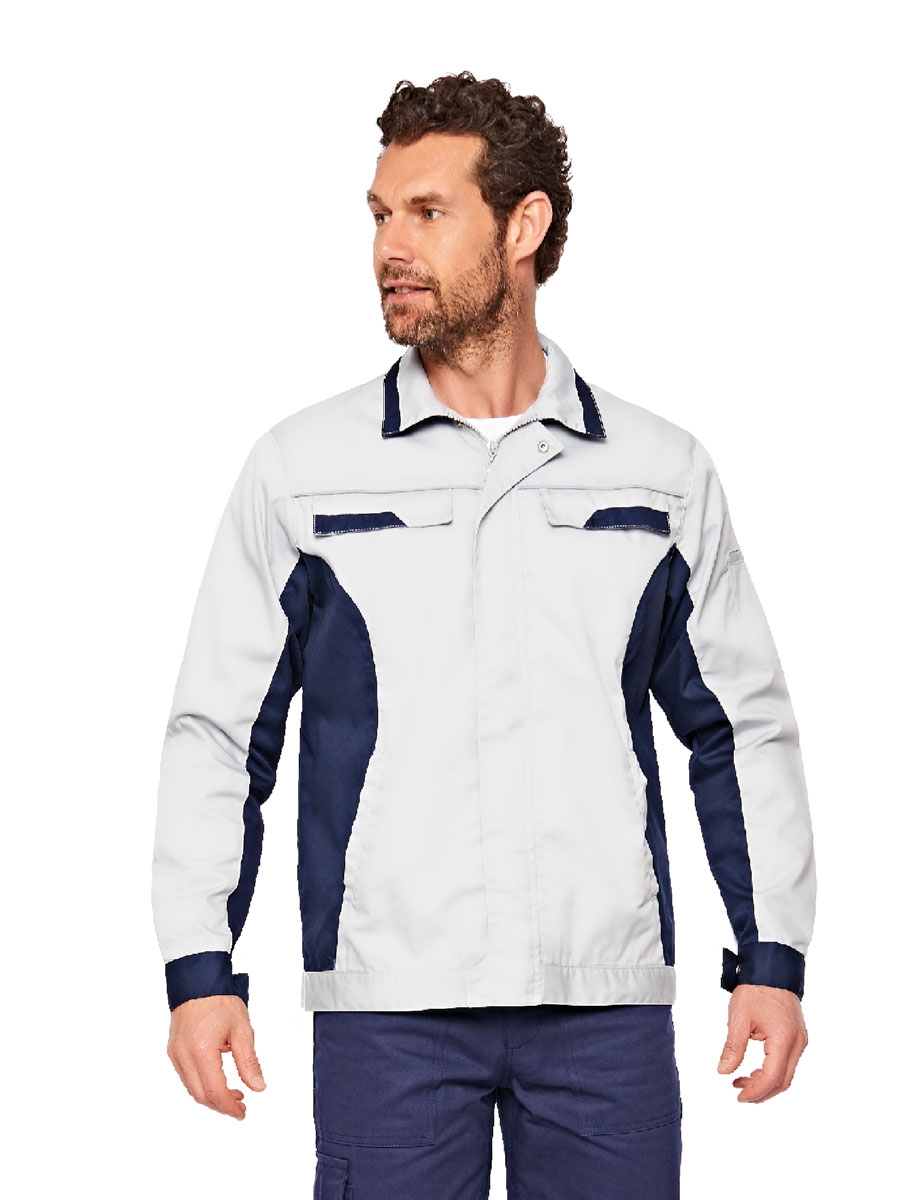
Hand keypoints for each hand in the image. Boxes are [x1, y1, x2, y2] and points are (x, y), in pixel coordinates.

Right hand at [166, 994, 266, 1119]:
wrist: (199, 982)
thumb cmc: (219, 1000)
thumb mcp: (242, 1030)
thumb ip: (249, 1062)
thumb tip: (258, 1086)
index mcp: (202, 1051)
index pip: (215, 1092)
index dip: (230, 1107)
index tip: (242, 1112)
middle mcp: (184, 1056)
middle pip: (201, 1096)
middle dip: (221, 1106)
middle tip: (240, 1107)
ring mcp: (175, 1054)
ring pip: (192, 1089)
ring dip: (211, 1097)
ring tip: (233, 1094)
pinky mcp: (173, 1051)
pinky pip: (186, 1077)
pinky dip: (202, 1085)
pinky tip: (217, 1080)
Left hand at [717, 983, 807, 1102]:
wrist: (771, 968)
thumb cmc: (757, 988)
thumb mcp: (739, 1018)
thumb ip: (732, 1048)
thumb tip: (724, 1071)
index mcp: (784, 1039)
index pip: (772, 1077)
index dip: (756, 1091)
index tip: (740, 1097)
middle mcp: (797, 1043)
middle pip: (783, 1081)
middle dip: (762, 1092)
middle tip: (740, 1094)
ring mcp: (800, 1040)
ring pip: (786, 1073)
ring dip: (766, 1082)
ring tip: (742, 1081)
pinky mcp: (797, 1036)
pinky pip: (787, 1062)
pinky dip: (772, 1070)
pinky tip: (754, 1070)